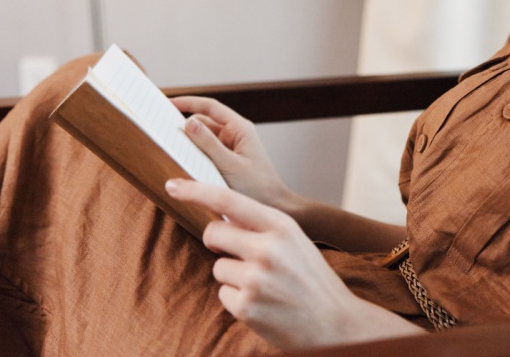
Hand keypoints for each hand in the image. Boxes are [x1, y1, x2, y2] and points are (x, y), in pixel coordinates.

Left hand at [165, 179, 367, 349]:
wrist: (336, 323)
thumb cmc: (312, 279)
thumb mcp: (294, 241)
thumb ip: (262, 226)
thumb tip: (223, 213)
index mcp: (281, 226)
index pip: (228, 199)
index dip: (196, 190)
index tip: (172, 185)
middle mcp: (267, 249)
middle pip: (214, 232)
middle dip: (217, 241)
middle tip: (239, 254)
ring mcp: (255, 279)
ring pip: (218, 267)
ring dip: (233, 276)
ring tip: (265, 286)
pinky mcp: (246, 306)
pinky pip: (223, 294)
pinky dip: (237, 299)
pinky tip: (263, 303)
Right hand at [172, 96, 294, 212]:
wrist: (273, 207)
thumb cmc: (257, 186)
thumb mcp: (229, 164)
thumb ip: (208, 143)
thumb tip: (188, 122)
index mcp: (239, 128)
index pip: (210, 107)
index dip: (188, 102)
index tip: (168, 103)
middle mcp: (235, 134)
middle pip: (204, 122)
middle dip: (185, 125)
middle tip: (163, 130)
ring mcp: (230, 147)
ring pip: (203, 138)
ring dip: (189, 143)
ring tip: (172, 148)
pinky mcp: (226, 160)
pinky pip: (206, 152)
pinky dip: (195, 154)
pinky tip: (184, 162)